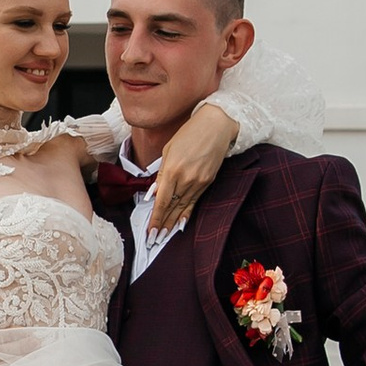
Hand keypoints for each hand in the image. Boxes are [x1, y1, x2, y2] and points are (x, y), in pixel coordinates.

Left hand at [149, 95, 240, 236]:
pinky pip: (195, 201)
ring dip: (173, 222)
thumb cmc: (189, 134)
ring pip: (184, 207)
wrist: (216, 126)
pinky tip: (182, 224)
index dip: (155, 218)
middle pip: (172, 207)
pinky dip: (188, 213)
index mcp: (173, 170)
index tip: (149, 231)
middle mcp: (186, 179)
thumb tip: (154, 194)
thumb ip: (161, 174)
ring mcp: (199, 181)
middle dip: (163, 224)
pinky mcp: (208, 181)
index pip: (162, 201)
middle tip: (154, 239)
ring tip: (164, 235)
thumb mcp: (168, 150)